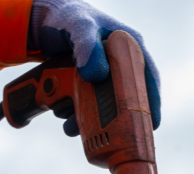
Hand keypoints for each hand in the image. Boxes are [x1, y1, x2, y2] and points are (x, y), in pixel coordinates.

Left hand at [28, 0, 160, 135]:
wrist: (41, 21)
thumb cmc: (66, 16)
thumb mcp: (78, 25)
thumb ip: (87, 45)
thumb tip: (97, 75)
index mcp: (129, 47)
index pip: (148, 78)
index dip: (152, 103)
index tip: (152, 124)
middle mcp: (119, 65)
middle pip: (127, 99)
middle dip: (117, 120)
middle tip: (113, 137)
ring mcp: (103, 78)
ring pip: (105, 108)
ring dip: (92, 122)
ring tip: (76, 128)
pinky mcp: (87, 87)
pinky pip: (88, 108)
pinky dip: (79, 118)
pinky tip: (68, 123)